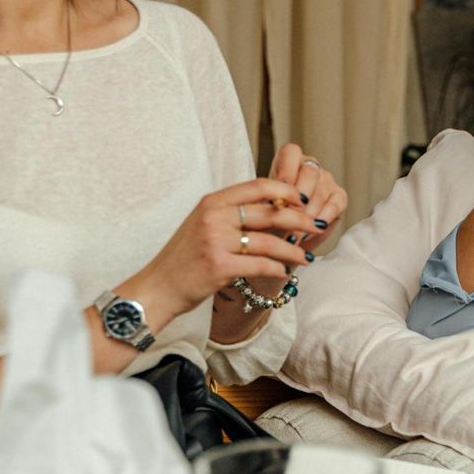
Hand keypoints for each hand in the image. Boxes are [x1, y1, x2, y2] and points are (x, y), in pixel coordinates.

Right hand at [128, 179, 319, 323]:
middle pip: (269, 211)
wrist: (158, 287)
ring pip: (269, 240)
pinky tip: (285, 272)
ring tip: (306, 257)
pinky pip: (259, 264)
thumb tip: (272, 205)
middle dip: (299, 219)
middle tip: (315, 227)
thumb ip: (232, 213)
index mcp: (212, 202)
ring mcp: (215, 240)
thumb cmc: (185, 258)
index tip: (303, 200)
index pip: (257, 185)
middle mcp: (214, 216)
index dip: (285, 190)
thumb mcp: (204, 224)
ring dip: (292, 250)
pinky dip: (277, 268)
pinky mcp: (218, 266)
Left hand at [263, 142, 347, 253]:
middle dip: (298, 199)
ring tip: (294, 234)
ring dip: (307, 216)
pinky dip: (322, 220)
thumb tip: (273, 206)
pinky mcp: (339, 196)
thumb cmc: (270, 213)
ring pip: (320, 192)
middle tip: (287, 219)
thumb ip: (268, 200)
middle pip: (310, 173)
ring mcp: (326, 179)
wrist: (286, 231)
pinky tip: (311, 230)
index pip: (291, 153)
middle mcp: (309, 165)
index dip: (286, 173)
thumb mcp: (263, 204)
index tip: (279, 196)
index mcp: (288, 158)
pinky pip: (335, 205)